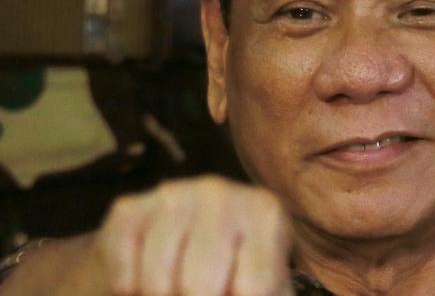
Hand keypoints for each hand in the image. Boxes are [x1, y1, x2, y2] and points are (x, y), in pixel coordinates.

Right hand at [90, 175, 293, 295]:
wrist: (189, 242)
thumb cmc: (239, 272)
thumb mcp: (268, 285)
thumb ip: (262, 289)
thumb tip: (233, 289)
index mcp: (264, 212)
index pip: (254, 288)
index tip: (237, 290)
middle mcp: (219, 193)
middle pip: (201, 287)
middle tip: (204, 291)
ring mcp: (171, 195)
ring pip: (158, 285)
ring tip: (177, 287)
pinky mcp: (128, 208)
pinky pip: (122, 276)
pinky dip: (129, 291)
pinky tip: (146, 279)